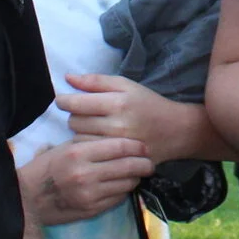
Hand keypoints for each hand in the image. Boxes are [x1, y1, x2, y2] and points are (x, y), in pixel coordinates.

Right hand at [21, 136, 152, 224]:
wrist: (28, 199)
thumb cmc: (45, 168)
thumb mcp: (62, 148)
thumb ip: (87, 142)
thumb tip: (115, 137)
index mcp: (78, 153)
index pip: (119, 146)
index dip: (136, 146)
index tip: (143, 146)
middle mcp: (86, 174)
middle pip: (128, 166)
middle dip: (144, 163)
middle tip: (149, 161)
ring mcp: (90, 194)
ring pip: (126, 184)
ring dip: (135, 178)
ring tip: (138, 173)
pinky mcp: (91, 210)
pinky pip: (118, 199)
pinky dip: (124, 191)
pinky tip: (122, 186)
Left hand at [60, 73, 190, 162]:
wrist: (175, 130)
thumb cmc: (148, 103)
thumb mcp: (126, 85)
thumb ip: (95, 81)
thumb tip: (67, 78)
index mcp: (117, 103)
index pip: (75, 103)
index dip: (64, 100)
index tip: (64, 100)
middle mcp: (116, 126)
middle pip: (74, 122)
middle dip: (75, 115)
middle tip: (86, 113)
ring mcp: (117, 146)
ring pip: (79, 139)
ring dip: (81, 131)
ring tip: (93, 126)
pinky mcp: (118, 159)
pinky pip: (90, 152)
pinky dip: (88, 145)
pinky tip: (98, 139)